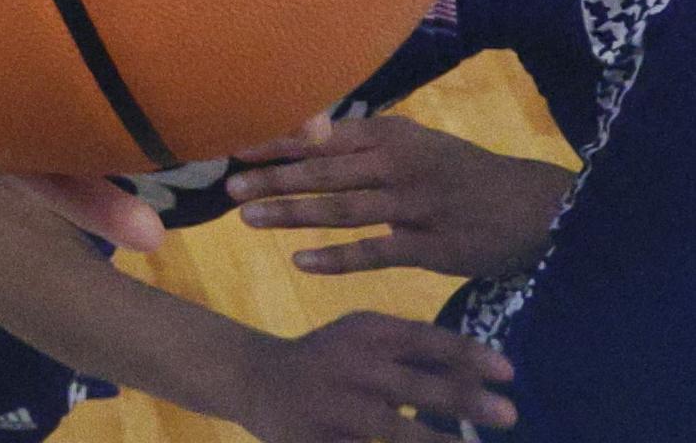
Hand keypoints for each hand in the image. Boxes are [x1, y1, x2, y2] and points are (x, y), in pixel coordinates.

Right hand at [221, 312, 514, 441]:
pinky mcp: (315, 440)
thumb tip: (485, 374)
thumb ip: (421, 355)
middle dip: (463, 400)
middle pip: (413, 385)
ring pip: (393, 431)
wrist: (254, 379)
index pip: (423, 338)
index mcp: (365, 334)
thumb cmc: (333, 359)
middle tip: (511, 415)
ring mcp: (331, 406)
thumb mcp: (368, 341)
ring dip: (437, 442)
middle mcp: (348, 366)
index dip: (467, 353)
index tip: (510, 372)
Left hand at [229, 112, 575, 281]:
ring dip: (292, 214)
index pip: (322, 137)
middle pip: (324, 172)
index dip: (275, 142)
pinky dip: (337, 258)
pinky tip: (301, 263)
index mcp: (391, 136)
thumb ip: (362, 141)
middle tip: (227, 189)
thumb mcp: (415, 143)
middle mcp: (399, 165)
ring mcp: (416, 207)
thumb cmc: (460, 172)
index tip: (231, 148)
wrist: (535, 207)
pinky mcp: (433, 247)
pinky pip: (377, 253)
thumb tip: (303, 132)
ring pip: (342, 210)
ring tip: (248, 220)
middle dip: (273, 179)